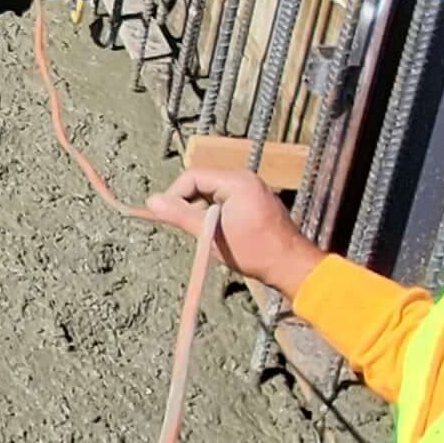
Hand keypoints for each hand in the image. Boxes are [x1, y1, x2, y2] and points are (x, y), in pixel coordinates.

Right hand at [142, 145, 319, 299]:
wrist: (291, 266)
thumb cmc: (254, 252)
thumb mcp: (210, 235)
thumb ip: (180, 215)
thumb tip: (152, 202)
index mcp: (237, 181)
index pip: (192, 176)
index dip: (174, 195)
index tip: (167, 216)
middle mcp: (246, 179)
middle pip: (202, 182)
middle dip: (188, 204)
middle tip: (185, 228)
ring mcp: (252, 189)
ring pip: (212, 193)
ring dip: (201, 211)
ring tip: (205, 235)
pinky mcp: (255, 201)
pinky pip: (225, 199)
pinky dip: (215, 214)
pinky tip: (219, 234)